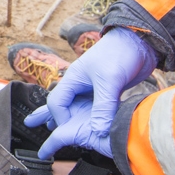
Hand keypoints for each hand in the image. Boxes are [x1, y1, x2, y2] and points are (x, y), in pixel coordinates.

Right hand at [25, 29, 154, 160]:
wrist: (139, 41)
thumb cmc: (120, 53)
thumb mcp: (110, 80)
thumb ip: (103, 106)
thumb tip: (97, 132)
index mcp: (73, 78)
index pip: (56, 103)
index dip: (60, 118)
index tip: (71, 130)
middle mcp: (79, 84)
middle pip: (59, 105)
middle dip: (48, 118)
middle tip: (35, 129)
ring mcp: (91, 88)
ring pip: (74, 107)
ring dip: (69, 120)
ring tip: (59, 133)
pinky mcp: (104, 91)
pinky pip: (90, 108)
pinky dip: (88, 118)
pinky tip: (89, 126)